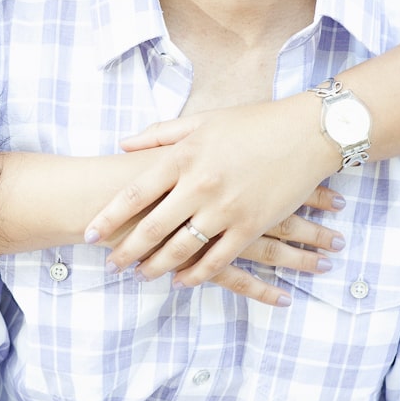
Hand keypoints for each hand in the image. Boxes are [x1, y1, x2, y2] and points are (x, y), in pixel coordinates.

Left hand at [85, 98, 348, 293]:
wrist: (308, 132)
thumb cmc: (256, 122)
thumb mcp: (204, 120)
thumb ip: (160, 134)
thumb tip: (124, 144)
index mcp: (184, 157)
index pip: (134, 194)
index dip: (109, 217)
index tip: (91, 234)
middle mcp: (199, 185)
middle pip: (151, 228)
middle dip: (126, 251)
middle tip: (111, 264)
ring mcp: (226, 208)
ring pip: (181, 249)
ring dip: (157, 266)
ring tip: (142, 275)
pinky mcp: (251, 225)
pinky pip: (218, 259)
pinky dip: (197, 273)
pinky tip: (183, 280)